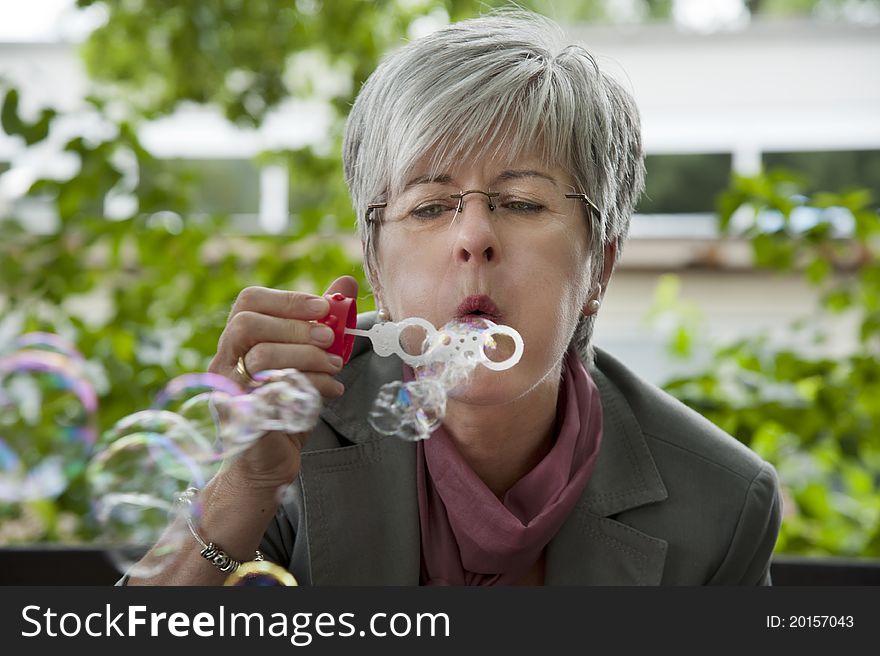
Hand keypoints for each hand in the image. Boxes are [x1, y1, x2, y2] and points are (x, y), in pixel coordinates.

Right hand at [208, 275, 358, 488]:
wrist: (267, 465)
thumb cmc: (285, 407)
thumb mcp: (307, 360)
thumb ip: (321, 322)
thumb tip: (344, 283)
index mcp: (238, 342)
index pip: (248, 302)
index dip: (287, 299)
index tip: (324, 306)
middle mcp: (224, 363)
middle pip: (247, 325)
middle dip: (295, 326)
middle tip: (330, 338)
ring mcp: (228, 392)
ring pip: (259, 358)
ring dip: (306, 357)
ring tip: (336, 367)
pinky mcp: (242, 420)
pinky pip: (273, 394)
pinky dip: (310, 388)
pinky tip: (331, 390)